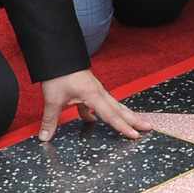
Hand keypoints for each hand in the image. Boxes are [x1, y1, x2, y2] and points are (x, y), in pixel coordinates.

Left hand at [38, 69, 153, 141]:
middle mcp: (98, 92)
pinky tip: (93, 120)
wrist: (56, 55)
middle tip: (148, 127)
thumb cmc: (58, 74)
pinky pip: (98, 104)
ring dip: (122, 115)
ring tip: (133, 123)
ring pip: (112, 106)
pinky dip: (100, 112)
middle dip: (134, 119)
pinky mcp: (88, 89)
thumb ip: (50, 120)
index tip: (135, 135)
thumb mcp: (53, 99)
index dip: (122, 127)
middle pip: (119, 109)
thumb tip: (45, 137)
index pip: (111, 115)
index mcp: (93, 95)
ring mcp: (94, 90)